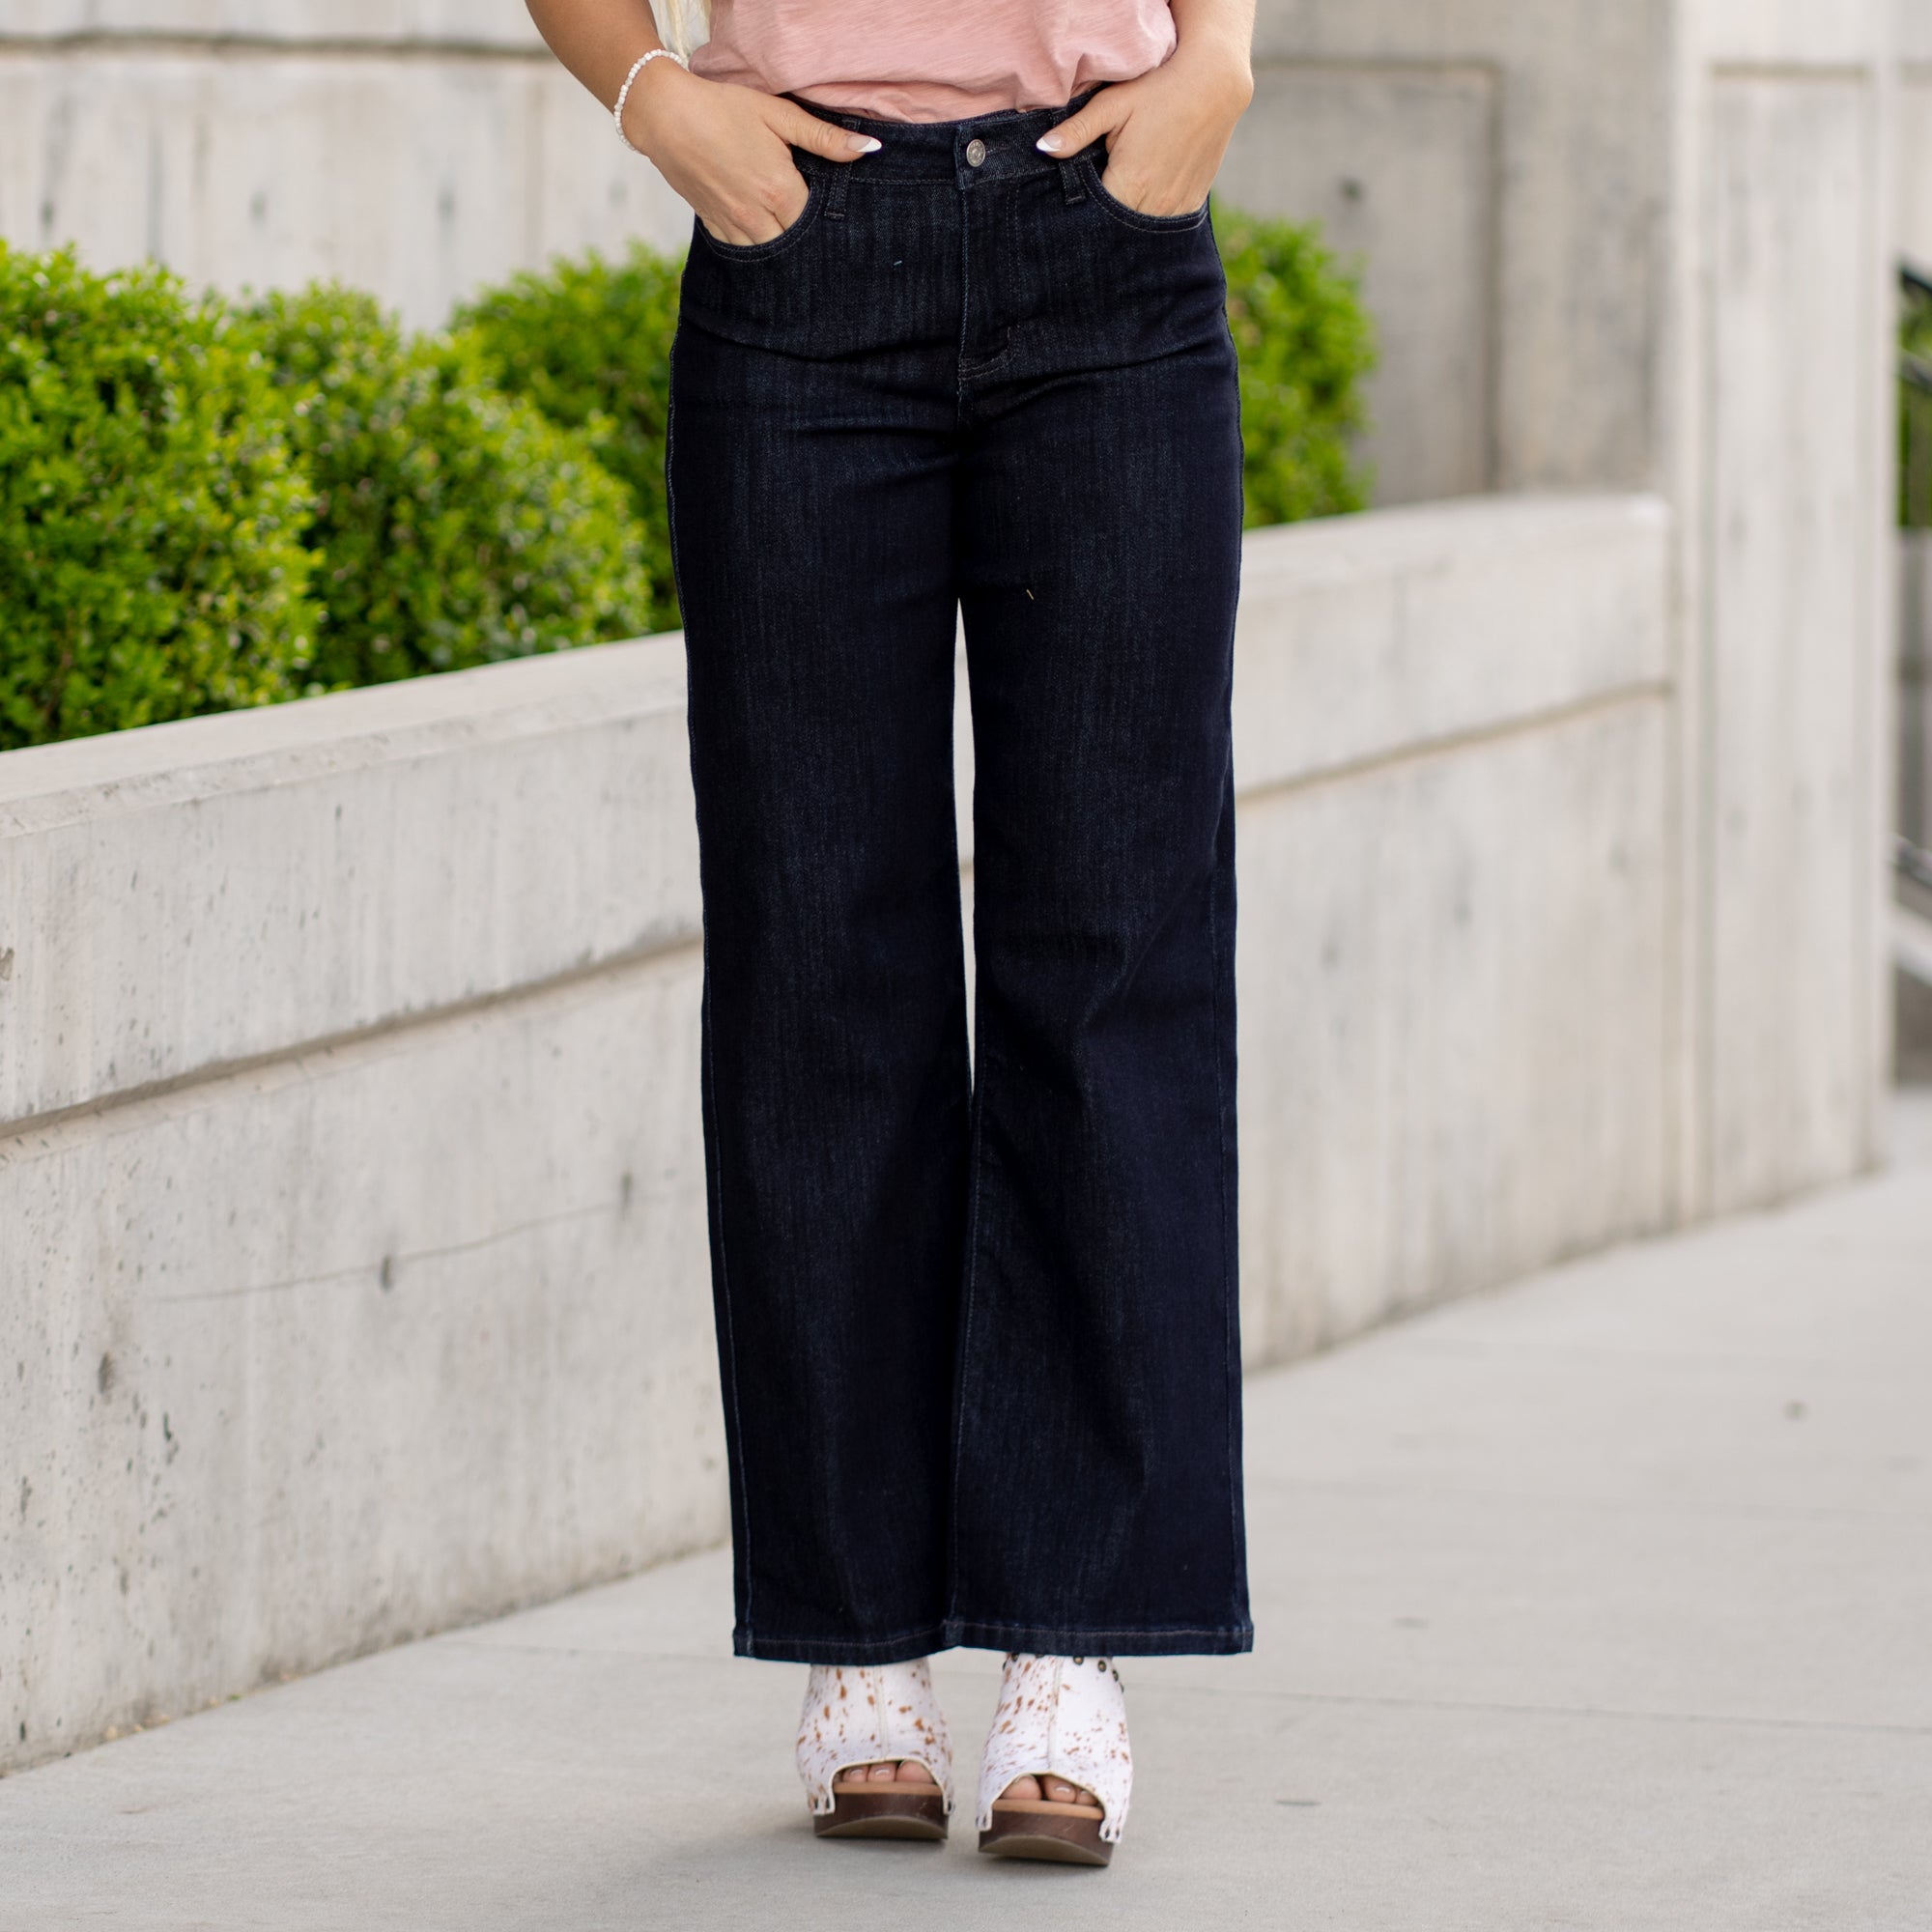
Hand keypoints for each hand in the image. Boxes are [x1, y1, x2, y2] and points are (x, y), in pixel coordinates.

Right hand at [625, 62, 880, 245]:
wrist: (665, 114)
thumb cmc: (723, 107)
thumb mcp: (778, 114)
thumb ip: (824, 137)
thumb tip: (869, 149)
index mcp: (779, 189)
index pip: (817, 222)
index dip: (827, 223)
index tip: (837, 223)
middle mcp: (757, 214)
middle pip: (795, 246)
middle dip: (808, 244)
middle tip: (822, 242)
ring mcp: (733, 224)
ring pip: (769, 256)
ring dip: (782, 251)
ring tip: (796, 246)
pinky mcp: (713, 225)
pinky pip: (742, 253)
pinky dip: (756, 251)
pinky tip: (766, 243)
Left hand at [1037, 43, 1253, 217]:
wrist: (1214, 84)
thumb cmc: (1159, 90)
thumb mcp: (1113, 105)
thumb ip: (1077, 131)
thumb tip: (1043, 148)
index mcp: (1130, 183)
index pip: (1095, 219)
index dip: (1082, 217)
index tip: (1073, 212)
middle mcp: (1155, 204)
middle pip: (1118, 231)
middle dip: (1103, 226)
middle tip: (1092, 214)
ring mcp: (1177, 207)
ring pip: (1142, 234)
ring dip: (1128, 226)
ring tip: (1118, 210)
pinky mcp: (1193, 203)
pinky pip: (1165, 225)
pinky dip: (1151, 219)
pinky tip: (1143, 206)